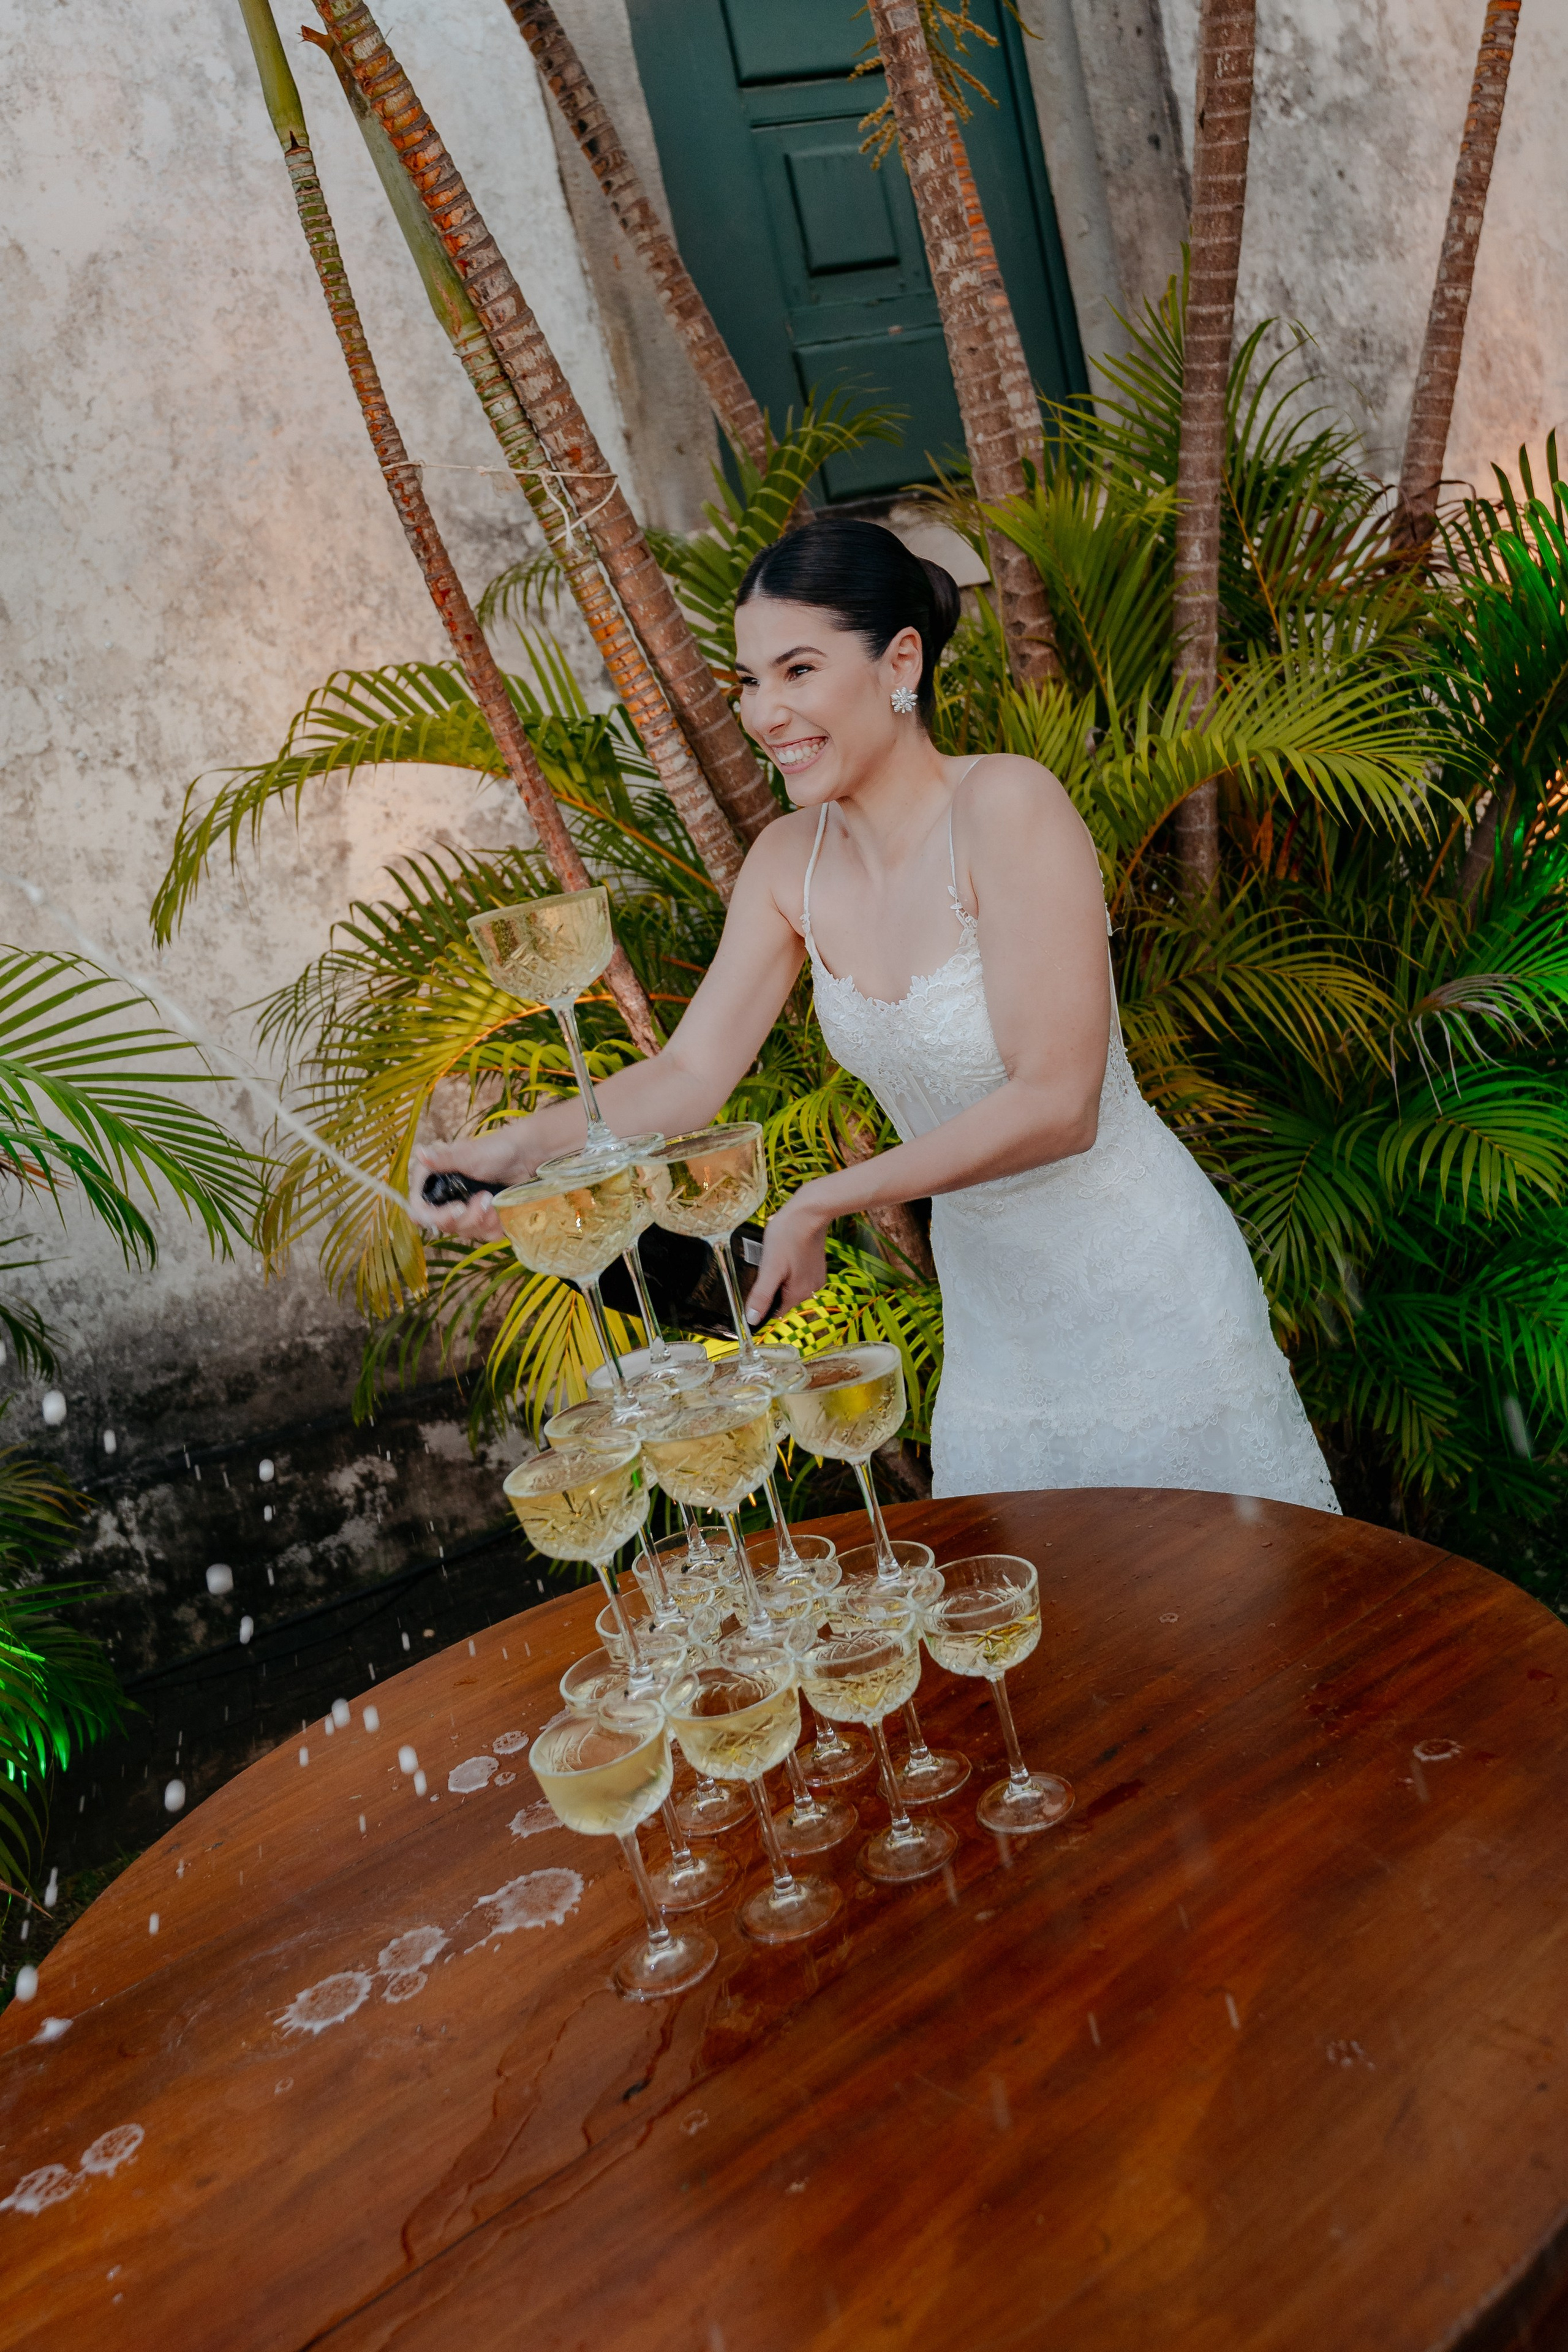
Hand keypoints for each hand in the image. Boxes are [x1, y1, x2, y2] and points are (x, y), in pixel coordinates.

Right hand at [409, 1124, 537, 1242]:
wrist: (527, 1156)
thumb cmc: (497, 1149)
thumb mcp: (469, 1154)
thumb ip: (445, 1159)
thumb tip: (420, 1153)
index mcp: (434, 1180)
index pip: (420, 1209)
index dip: (433, 1216)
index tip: (457, 1209)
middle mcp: (445, 1198)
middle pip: (444, 1225)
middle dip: (467, 1216)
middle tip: (485, 1198)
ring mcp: (464, 1209)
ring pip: (464, 1231)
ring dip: (483, 1220)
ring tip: (495, 1200)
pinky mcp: (482, 1219)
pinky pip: (483, 1235)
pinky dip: (494, 1226)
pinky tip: (501, 1211)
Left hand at [745, 1186, 832, 1325]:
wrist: (809, 1211)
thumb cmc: (788, 1236)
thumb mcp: (769, 1267)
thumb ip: (761, 1295)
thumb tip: (752, 1320)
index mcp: (799, 1294)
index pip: (775, 1311)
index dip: (762, 1302)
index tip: (755, 1285)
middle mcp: (811, 1289)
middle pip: (782, 1297)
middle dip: (771, 1285)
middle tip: (766, 1264)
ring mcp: (816, 1276)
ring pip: (789, 1285)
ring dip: (779, 1276)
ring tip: (776, 1256)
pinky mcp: (817, 1265)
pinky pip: (797, 1274)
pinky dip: (788, 1267)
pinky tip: (785, 1252)